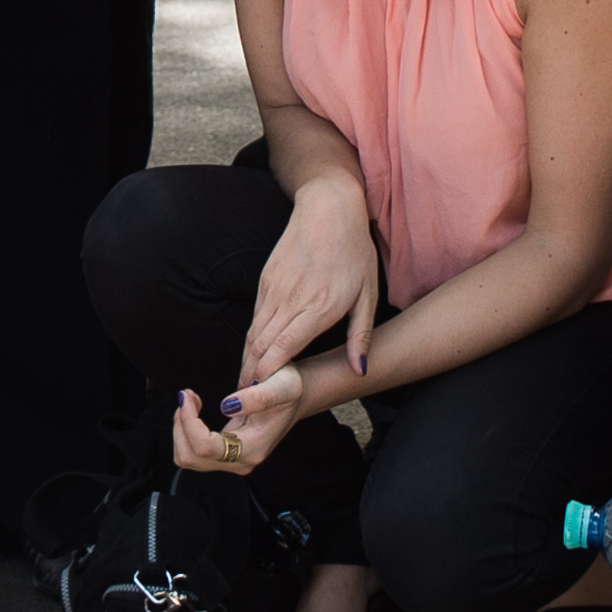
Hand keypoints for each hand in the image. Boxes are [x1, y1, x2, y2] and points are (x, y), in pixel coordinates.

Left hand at [175, 370, 307, 477]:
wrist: (294, 398)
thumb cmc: (290, 390)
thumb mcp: (283, 385)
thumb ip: (258, 397)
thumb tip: (228, 405)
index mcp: (253, 449)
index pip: (206, 447)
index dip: (189, 422)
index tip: (189, 397)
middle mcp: (240, 461)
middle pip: (190, 457)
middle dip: (181, 425)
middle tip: (187, 396)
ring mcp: (231, 460)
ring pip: (187, 457)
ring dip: (181, 428)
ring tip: (190, 401)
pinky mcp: (224, 454)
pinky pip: (193, 450)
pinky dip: (186, 430)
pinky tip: (194, 409)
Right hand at [243, 182, 382, 386]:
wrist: (328, 208)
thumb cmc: (353, 252)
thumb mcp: (367, 294)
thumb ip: (360, 335)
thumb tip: (360, 370)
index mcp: (319, 306)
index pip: (284, 347)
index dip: (268, 375)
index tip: (260, 396)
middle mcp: (292, 299)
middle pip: (262, 346)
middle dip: (251, 375)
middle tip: (244, 402)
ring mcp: (275, 288)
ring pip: (254, 332)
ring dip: (247, 359)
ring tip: (244, 384)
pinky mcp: (266, 280)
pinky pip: (256, 316)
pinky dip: (251, 339)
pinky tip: (252, 355)